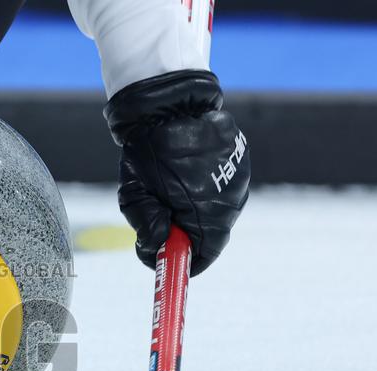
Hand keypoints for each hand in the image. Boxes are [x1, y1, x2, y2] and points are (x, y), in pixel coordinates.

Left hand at [104, 70, 249, 275]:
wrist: (169, 103)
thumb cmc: (147, 151)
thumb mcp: (135, 195)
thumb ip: (147, 226)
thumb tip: (158, 248)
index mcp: (206, 212)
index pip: (204, 254)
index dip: (186, 262)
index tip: (168, 260)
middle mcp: (230, 199)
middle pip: (212, 233)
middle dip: (187, 234)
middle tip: (163, 225)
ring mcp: (239, 179)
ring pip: (218, 210)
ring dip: (196, 210)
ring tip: (171, 188)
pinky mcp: (242, 160)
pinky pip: (223, 187)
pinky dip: (205, 188)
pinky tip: (186, 171)